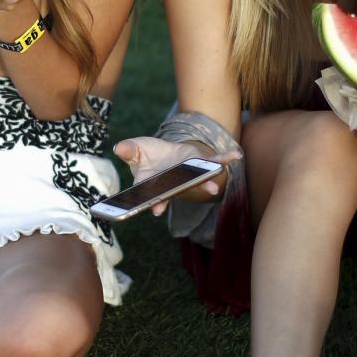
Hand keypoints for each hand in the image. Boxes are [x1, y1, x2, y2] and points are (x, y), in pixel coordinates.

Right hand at [112, 137, 241, 216]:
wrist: (163, 151)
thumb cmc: (146, 154)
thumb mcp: (135, 149)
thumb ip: (128, 150)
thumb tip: (119, 148)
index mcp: (155, 183)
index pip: (154, 195)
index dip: (156, 202)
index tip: (157, 209)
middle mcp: (174, 182)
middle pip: (177, 191)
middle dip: (183, 196)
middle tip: (186, 202)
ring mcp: (188, 174)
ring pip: (197, 180)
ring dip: (206, 183)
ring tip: (214, 187)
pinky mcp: (199, 163)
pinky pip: (214, 161)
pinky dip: (225, 158)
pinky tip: (237, 154)